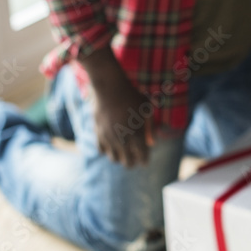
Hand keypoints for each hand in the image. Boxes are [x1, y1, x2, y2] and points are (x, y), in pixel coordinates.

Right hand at [79, 47, 153, 167]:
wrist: (110, 87)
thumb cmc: (132, 97)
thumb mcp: (147, 110)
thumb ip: (150, 128)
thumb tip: (152, 143)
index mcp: (137, 135)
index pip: (142, 157)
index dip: (144, 160)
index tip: (145, 160)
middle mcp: (122, 139)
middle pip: (127, 162)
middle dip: (133, 162)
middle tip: (135, 157)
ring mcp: (108, 137)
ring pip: (113, 158)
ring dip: (119, 157)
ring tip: (123, 152)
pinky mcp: (97, 133)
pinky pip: (101, 150)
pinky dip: (107, 150)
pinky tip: (112, 144)